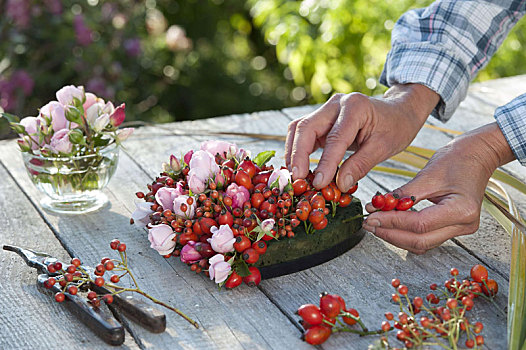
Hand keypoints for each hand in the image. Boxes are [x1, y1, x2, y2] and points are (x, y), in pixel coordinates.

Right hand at [285, 84, 439, 190]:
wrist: (398, 112)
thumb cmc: (395, 127)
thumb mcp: (384, 147)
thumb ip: (361, 165)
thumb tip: (340, 185)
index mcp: (355, 107)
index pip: (334, 138)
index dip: (325, 163)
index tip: (319, 184)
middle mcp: (336, 104)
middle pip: (306, 127)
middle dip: (298, 155)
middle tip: (298, 179)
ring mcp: (326, 110)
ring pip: (298, 128)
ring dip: (293, 152)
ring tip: (295, 175)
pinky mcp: (321, 119)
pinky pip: (302, 133)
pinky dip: (297, 150)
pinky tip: (299, 167)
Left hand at [363, 123, 515, 253]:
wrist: (478, 155)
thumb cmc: (457, 159)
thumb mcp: (427, 174)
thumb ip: (402, 194)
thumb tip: (376, 207)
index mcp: (462, 210)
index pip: (419, 224)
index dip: (392, 223)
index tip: (371, 217)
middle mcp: (464, 225)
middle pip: (420, 241)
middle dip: (390, 234)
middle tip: (369, 224)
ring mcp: (460, 229)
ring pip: (422, 243)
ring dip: (396, 236)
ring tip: (376, 224)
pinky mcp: (453, 227)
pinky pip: (426, 237)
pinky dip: (406, 233)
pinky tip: (390, 224)